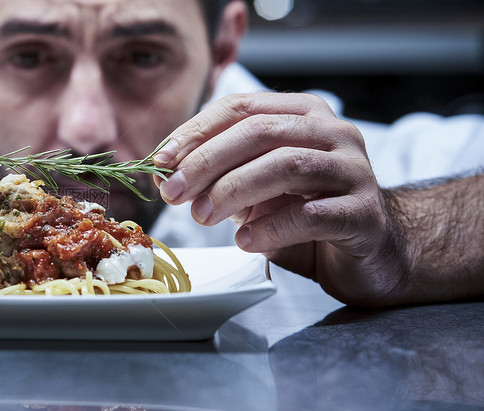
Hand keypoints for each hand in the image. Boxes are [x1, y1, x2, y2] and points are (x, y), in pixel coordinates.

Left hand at [153, 92, 406, 305]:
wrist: (371, 254)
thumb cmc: (305, 215)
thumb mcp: (253, 191)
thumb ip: (217, 176)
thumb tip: (163, 174)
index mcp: (302, 115)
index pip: (240, 107)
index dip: (195, 132)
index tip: (160, 162)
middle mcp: (333, 133)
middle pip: (260, 132)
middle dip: (207, 162)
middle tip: (174, 195)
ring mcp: (354, 171)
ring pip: (286, 165)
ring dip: (233, 191)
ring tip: (202, 217)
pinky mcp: (365, 214)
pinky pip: (312, 214)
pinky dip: (271, 228)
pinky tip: (245, 242)